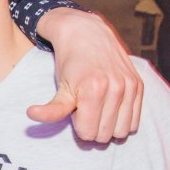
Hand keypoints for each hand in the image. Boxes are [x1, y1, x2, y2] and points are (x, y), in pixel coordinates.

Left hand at [28, 8, 142, 142]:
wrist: (88, 34)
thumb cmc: (70, 63)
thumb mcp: (60, 86)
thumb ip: (52, 107)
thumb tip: (31, 114)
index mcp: (93, 90)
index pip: (88, 134)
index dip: (78, 125)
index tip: (75, 110)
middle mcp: (115, 88)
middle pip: (104, 135)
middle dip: (92, 126)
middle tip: (86, 108)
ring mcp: (129, 86)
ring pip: (121, 132)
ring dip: (109, 126)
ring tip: (99, 108)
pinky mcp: (138, 85)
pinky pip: (135, 121)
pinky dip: (122, 121)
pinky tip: (112, 108)